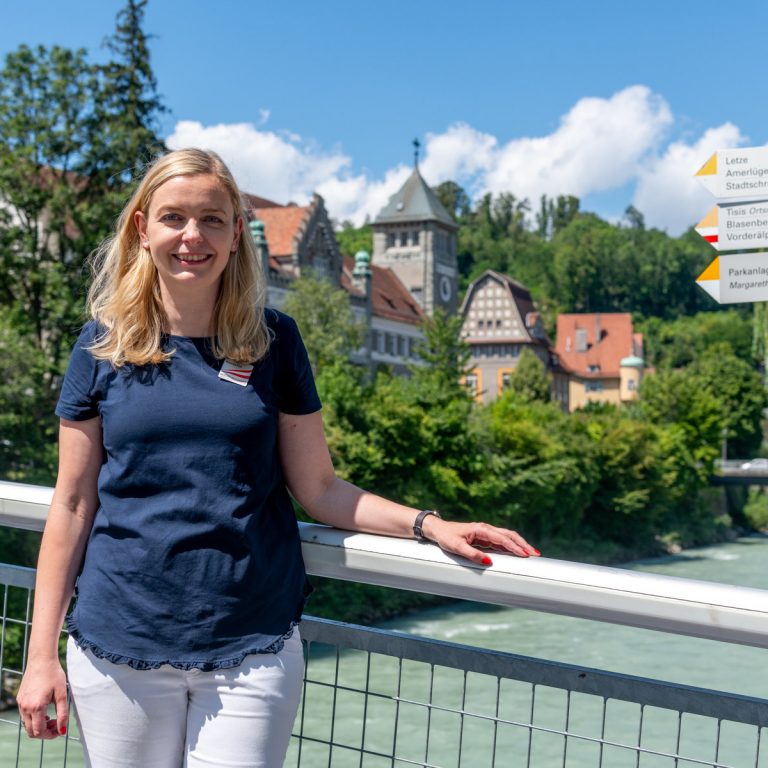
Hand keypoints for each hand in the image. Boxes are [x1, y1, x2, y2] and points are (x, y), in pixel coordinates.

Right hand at [16, 658, 68, 738]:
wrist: (41, 660)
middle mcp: (25, 708)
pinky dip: (34, 718)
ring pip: (27, 724)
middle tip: (57, 724)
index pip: (39, 731)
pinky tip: (45, 710)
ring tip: (52, 717)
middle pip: (31, 731)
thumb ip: (62, 713)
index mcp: (36, 707)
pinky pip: (24, 715)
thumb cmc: (54, 674)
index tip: (60, 730)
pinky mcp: (20, 699)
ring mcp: (21, 703)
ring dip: (39, 725)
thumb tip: (63, 731)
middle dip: (44, 732)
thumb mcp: (62, 694)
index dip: (50, 735)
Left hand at [420, 516, 539, 565]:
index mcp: (481, 529)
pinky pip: (501, 541)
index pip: (502, 539)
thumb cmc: (446, 537)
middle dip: (523, 544)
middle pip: (509, 535)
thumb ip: (472, 554)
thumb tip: (488, 561)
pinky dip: (511, 546)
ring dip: (519, 544)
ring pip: (507, 537)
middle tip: (536, 554)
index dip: (514, 547)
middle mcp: (486, 529)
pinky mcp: (484, 537)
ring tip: (532, 553)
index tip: (525, 555)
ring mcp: (486, 532)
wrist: (438, 530)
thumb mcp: (457, 547)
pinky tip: (518, 553)